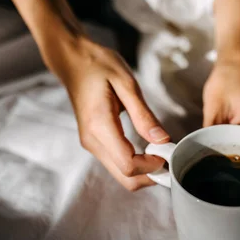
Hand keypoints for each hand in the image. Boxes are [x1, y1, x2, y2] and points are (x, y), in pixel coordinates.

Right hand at [40, 34, 169, 190]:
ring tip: (160, 151)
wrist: (72, 61)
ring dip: (144, 170)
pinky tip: (148, 149)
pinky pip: (117, 164)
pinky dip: (135, 164)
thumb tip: (162, 140)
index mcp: (100, 126)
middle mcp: (93, 141)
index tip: (167, 151)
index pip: (128, 164)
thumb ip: (144, 115)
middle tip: (168, 156)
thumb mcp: (126, 83)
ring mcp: (91, 145)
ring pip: (122, 175)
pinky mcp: (94, 144)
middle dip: (150, 174)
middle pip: (126, 178)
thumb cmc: (99, 66)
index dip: (152, 165)